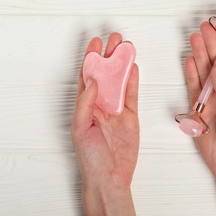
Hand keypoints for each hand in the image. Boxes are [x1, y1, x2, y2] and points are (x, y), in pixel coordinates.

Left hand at [72, 33, 138, 215]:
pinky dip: (133, 81)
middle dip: (110, 56)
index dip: (91, 58)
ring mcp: (116, 109)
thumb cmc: (90, 157)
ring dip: (123, 65)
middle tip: (115, 39)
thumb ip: (86, 103)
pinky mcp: (130, 116)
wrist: (109, 177)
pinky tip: (134, 68)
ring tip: (127, 47)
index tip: (95, 43)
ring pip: (120, 81)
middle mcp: (100, 104)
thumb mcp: (80, 128)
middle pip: (105, 74)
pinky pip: (132, 95)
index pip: (88, 76)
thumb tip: (93, 81)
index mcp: (85, 105)